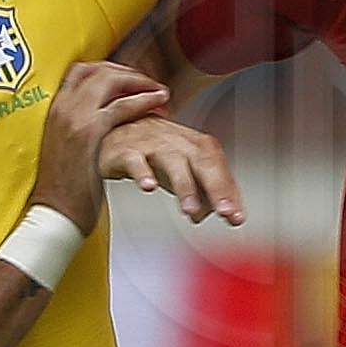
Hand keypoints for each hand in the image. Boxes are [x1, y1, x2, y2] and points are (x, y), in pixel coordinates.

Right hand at [30, 61, 168, 244]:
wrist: (53, 212)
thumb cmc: (62, 189)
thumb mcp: (64, 148)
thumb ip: (77, 128)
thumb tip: (101, 120)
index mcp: (54, 110)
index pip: (81, 71)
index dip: (108, 71)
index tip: (127, 80)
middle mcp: (62, 107)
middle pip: (97, 70)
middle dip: (127, 73)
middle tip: (148, 83)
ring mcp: (73, 117)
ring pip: (110, 80)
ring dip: (139, 81)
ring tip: (159, 91)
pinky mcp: (89, 132)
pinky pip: (122, 105)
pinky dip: (144, 99)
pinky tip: (159, 102)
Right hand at [100, 112, 245, 227]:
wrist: (110, 129)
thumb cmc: (151, 150)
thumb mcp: (181, 171)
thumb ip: (200, 191)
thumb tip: (213, 212)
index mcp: (195, 145)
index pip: (218, 168)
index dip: (228, 192)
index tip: (235, 217)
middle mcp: (178, 141)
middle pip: (203, 161)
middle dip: (216, 187)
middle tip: (224, 212)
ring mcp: (152, 144)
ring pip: (173, 162)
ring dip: (184, 186)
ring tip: (190, 210)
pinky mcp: (126, 150)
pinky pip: (136, 161)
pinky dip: (143, 173)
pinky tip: (148, 187)